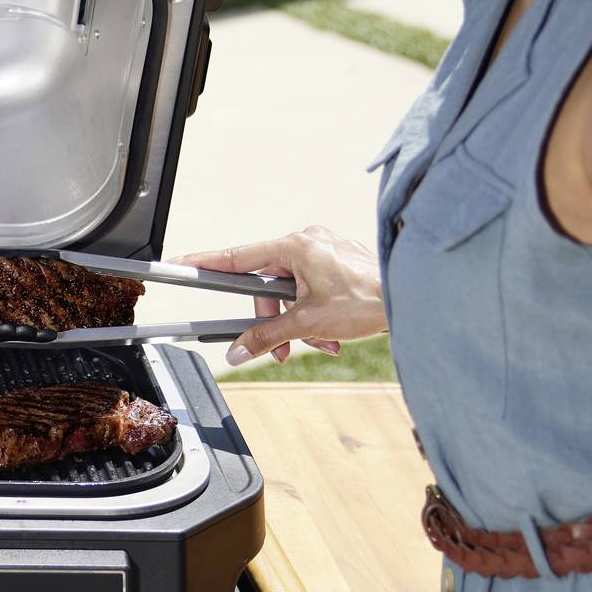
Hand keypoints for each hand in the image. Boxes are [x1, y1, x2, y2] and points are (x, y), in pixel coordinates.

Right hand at [177, 227, 386, 366]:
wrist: (410, 298)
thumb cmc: (366, 301)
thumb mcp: (307, 323)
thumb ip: (267, 336)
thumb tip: (238, 350)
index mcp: (295, 246)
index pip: (238, 257)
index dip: (206, 262)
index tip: (182, 262)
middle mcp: (309, 242)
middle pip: (268, 285)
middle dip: (274, 321)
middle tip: (280, 349)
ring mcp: (326, 252)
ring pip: (292, 292)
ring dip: (298, 324)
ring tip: (316, 344)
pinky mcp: (340, 264)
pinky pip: (313, 291)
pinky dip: (316, 317)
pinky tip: (332, 337)